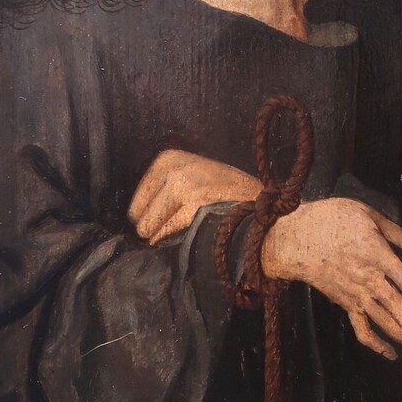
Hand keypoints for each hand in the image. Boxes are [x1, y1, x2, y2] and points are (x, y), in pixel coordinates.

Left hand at [129, 149, 259, 243]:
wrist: (264, 207)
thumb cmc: (231, 195)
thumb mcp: (197, 175)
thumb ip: (167, 186)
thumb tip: (136, 217)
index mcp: (171, 158)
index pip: (140, 197)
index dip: (147, 215)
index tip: (158, 225)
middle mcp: (176, 169)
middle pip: (141, 214)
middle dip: (153, 227)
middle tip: (172, 234)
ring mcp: (184, 187)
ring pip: (149, 226)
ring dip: (160, 238)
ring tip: (182, 237)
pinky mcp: (192, 208)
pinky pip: (164, 235)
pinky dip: (170, 243)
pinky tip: (187, 242)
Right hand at [261, 197, 401, 360]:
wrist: (293, 237)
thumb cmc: (331, 219)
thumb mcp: (369, 215)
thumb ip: (399, 236)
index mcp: (378, 258)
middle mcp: (370, 282)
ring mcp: (356, 296)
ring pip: (388, 326)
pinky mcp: (344, 303)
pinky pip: (362, 330)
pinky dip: (377, 345)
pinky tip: (392, 353)